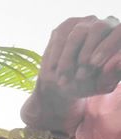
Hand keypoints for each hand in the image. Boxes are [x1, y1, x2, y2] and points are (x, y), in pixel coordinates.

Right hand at [21, 15, 120, 132]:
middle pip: (98, 28)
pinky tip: (54, 71)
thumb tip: (117, 62)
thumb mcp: (102, 85)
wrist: (62, 86)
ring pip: (77, 33)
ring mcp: (83, 23)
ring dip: (68, 58)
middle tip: (78, 76)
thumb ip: (113, 75)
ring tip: (63, 78)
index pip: (118, 33)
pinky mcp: (63, 28)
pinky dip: (56, 55)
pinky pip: (59, 37)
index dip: (106, 50)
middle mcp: (104, 23)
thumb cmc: (88, 85)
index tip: (93, 68)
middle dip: (87, 54)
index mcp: (119, 35)